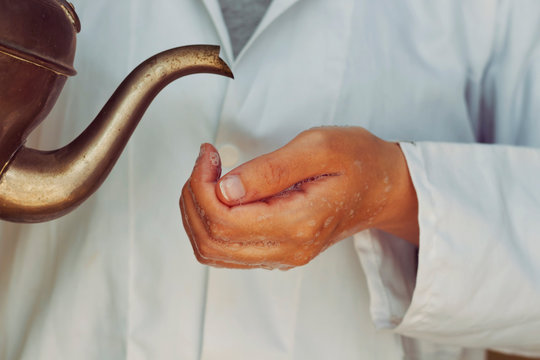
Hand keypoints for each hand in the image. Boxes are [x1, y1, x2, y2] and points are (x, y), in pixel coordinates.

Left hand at [180, 126, 417, 269]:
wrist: (384, 188)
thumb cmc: (358, 161)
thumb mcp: (318, 147)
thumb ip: (270, 170)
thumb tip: (225, 189)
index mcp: (298, 223)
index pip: (224, 220)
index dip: (202, 185)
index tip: (209, 154)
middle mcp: (288, 249)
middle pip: (211, 241)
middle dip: (194, 197)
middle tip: (205, 162)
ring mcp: (283, 256)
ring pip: (213, 252)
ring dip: (197, 213)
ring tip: (207, 177)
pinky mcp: (279, 253)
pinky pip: (227, 252)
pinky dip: (210, 225)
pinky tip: (217, 196)